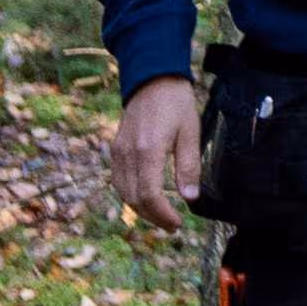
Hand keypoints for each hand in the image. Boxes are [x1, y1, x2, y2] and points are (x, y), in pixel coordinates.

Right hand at [111, 76, 200, 231]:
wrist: (152, 80)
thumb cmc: (176, 104)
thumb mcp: (191, 133)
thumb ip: (189, 166)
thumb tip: (190, 197)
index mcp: (147, 150)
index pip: (148, 195)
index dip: (162, 214)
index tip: (177, 224)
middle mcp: (127, 154)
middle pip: (133, 198)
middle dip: (152, 216)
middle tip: (172, 225)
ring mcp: (118, 152)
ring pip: (123, 192)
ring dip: (140, 209)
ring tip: (161, 215)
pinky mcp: (115, 149)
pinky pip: (118, 180)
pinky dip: (131, 194)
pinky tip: (147, 198)